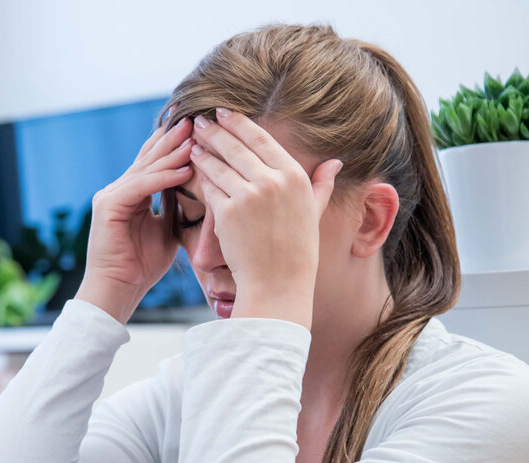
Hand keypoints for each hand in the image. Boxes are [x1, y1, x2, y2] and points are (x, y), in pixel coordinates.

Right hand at [76, 114, 194, 322]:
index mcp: (130, 194)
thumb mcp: (166, 232)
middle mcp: (118, 189)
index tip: (199, 132)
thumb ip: (175, 210)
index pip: (153, 163)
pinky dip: (163, 178)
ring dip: (172, 153)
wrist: (118, 290)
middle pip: (149, 158)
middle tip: (196, 120)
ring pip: (146, 168)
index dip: (174, 147)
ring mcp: (110, 195)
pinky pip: (141, 186)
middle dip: (173, 140)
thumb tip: (198, 192)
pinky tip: (185, 169)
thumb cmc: (141, 267)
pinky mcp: (109, 206)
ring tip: (195, 138)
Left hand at [189, 108, 342, 327]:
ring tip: (192, 143)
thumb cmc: (298, 250)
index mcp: (294, 176)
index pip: (261, 138)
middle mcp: (272, 181)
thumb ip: (322, 185)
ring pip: (218, 164)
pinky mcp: (227, 213)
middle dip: (214, 131)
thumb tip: (336, 162)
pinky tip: (193, 169)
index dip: (239, 122)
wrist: (278, 284)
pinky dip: (200, 177)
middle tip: (199, 121)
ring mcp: (248, 196)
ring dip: (202, 151)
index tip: (223, 112)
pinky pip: (209, 188)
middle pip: (235, 146)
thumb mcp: (314, 213)